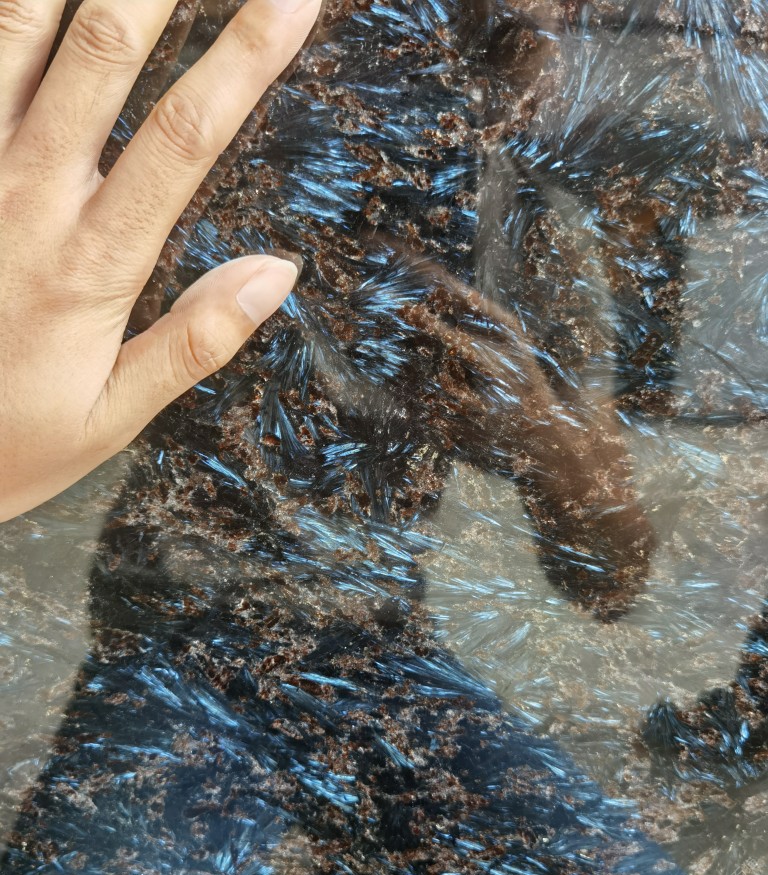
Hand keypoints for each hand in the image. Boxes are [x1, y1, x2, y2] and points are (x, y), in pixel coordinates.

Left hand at [0, 0, 320, 522]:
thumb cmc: (7, 438)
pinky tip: (29, 2)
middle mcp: (25, 195)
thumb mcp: (111, 417)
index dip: (246, 58)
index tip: (296, 1)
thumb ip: (195, 342)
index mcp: (90, 261)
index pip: (186, 136)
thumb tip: (278, 271)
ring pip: (15, 31)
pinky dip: (2, 19)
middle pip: (100, 50)